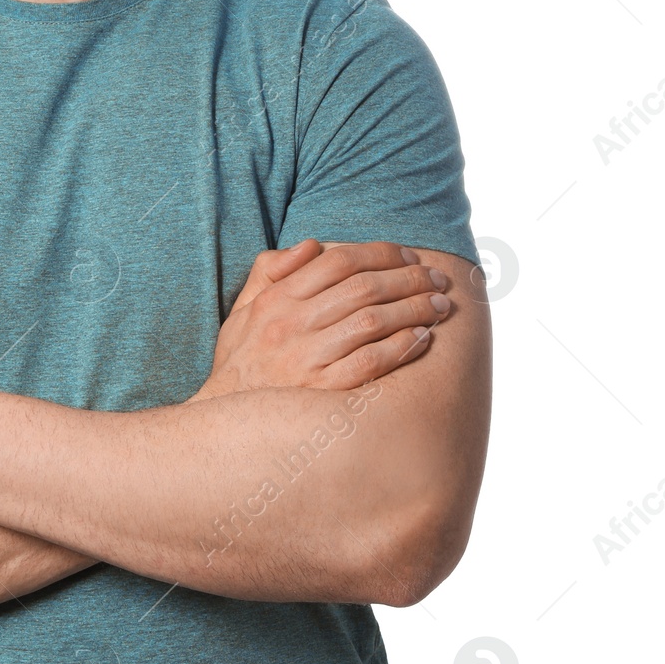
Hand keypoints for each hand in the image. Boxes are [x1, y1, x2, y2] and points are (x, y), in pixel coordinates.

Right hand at [189, 240, 451, 400]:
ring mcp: (308, 357)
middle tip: (438, 278)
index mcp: (276, 298)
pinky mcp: (323, 390)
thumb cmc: (240, 361)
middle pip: (363, 288)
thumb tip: (311, 245)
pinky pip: (372, 362)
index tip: (407, 255)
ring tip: (441, 306)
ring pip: (373, 321)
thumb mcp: (243, 308)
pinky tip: (424, 338)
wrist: (223, 418)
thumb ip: (269, 270)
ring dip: (414, 309)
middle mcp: (292, 323)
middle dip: (409, 278)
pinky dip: (402, 347)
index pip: (337, 261)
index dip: (379, 253)